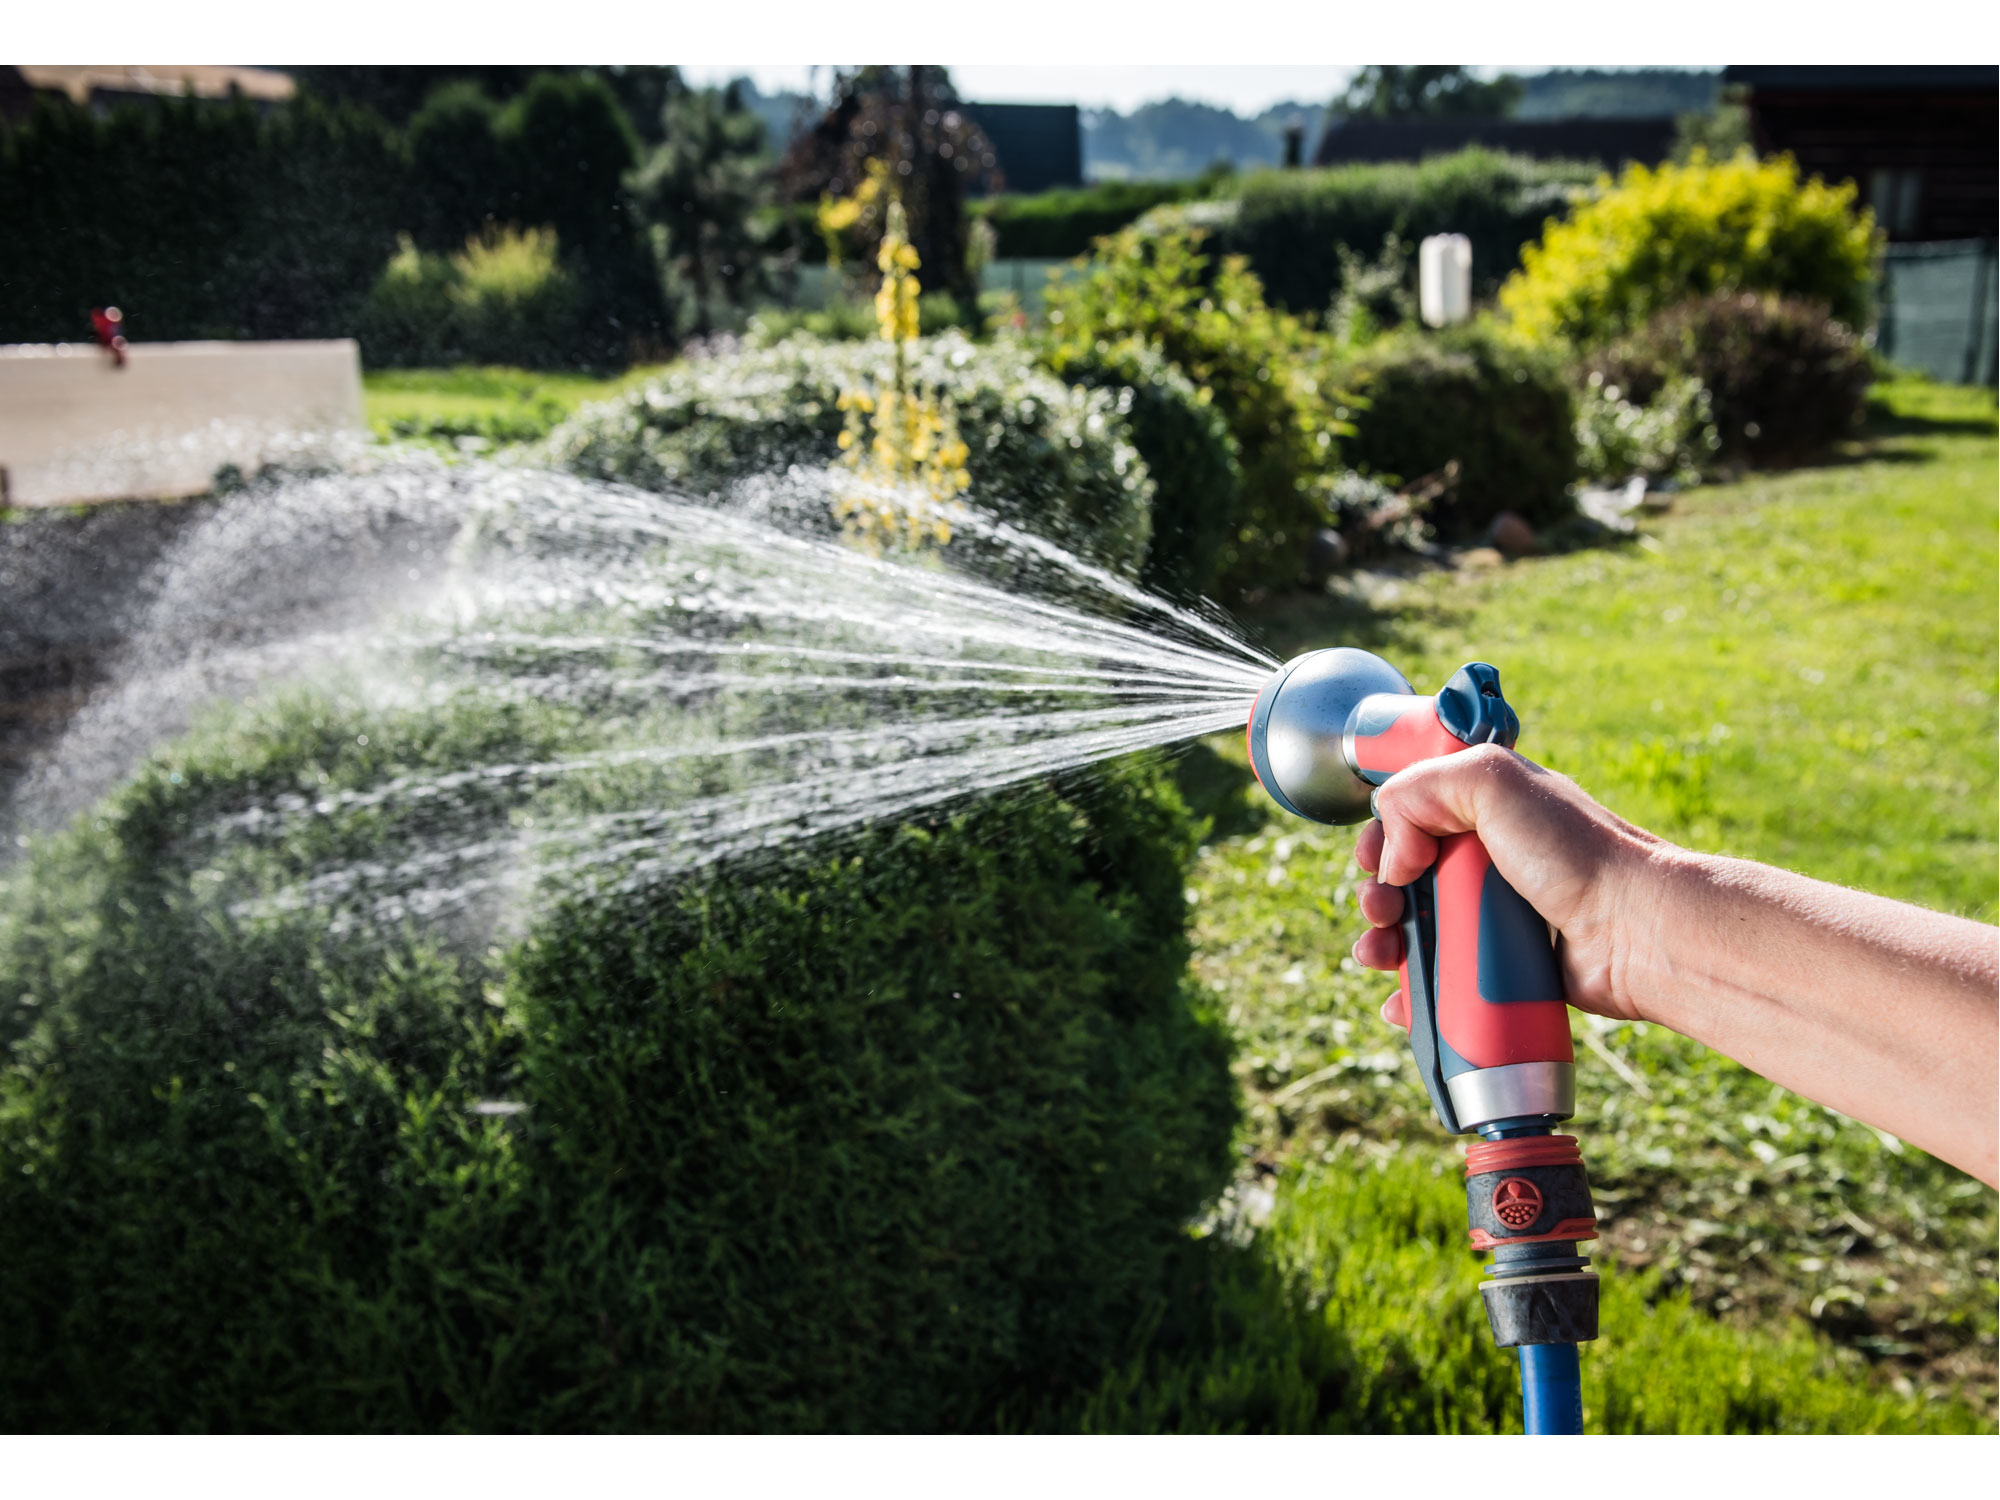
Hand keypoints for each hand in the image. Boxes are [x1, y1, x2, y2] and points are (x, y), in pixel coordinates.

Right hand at [1350, 744, 1664, 1026]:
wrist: (1636, 931)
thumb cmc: (1577, 853)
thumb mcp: (1495, 782)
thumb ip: (1423, 787)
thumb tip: (1394, 856)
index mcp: (1487, 810)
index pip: (1412, 817)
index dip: (1385, 837)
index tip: (1382, 858)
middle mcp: (1490, 861)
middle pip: (1405, 879)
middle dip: (1377, 894)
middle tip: (1381, 908)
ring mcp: (1495, 918)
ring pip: (1416, 933)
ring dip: (1383, 946)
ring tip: (1380, 955)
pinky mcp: (1503, 969)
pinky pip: (1444, 982)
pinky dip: (1413, 993)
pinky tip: (1400, 1001)